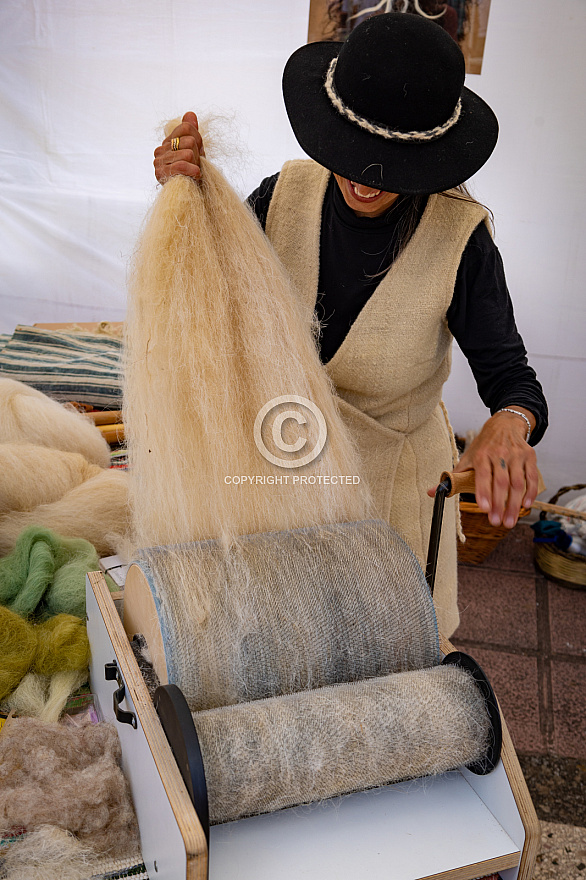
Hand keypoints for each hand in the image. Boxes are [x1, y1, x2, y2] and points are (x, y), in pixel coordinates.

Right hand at [153, 111, 204, 183]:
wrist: (193, 196)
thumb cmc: (194, 174)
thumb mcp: (196, 150)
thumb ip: (192, 132)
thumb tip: (190, 114)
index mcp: (167, 143)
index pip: (186, 128)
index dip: (198, 140)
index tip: (198, 153)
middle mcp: (160, 151)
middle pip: (189, 140)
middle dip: (198, 155)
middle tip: (195, 167)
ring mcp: (158, 162)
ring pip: (189, 153)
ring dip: (196, 165)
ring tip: (193, 173)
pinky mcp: (161, 174)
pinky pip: (182, 165)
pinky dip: (193, 171)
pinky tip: (195, 176)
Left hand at [427, 408, 538, 528]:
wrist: (504, 425)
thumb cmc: (483, 446)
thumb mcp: (466, 458)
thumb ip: (453, 478)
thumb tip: (431, 493)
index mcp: (481, 455)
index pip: (482, 475)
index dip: (483, 492)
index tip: (484, 508)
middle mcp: (499, 454)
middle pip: (501, 482)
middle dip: (499, 504)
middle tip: (497, 522)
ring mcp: (515, 455)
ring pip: (517, 482)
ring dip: (514, 504)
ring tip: (509, 521)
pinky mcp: (529, 456)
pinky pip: (532, 476)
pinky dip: (530, 491)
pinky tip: (526, 505)